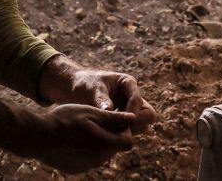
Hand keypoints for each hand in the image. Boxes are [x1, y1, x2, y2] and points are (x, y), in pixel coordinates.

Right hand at [0, 102, 136, 173]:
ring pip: (100, 154)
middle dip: (109, 135)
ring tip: (81, 129)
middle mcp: (98, 160)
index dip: (124, 130)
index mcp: (105, 145)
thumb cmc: (64, 120)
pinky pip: (86, 159)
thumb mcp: (90, 112)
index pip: (128, 141)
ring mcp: (85, 166)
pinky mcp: (74, 169)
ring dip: (96, 143)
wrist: (37, 136)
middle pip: (113, 148)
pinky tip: (71, 139)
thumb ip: (114, 118)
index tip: (113, 119)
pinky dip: (84, 150)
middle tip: (95, 121)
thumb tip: (134, 118)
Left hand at [39, 57, 158, 134]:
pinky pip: (131, 132)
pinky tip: (110, 139)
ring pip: (142, 125)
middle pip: (148, 114)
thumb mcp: (92, 88)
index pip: (137, 100)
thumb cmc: (84, 84)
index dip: (130, 113)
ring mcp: (129, 110)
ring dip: (130, 132)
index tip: (120, 124)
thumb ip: (102, 99)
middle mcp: (132, 97)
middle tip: (120, 132)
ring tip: (113, 136)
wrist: (74, 90)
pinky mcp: (123, 122)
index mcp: (128, 84)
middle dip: (136, 124)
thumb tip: (109, 110)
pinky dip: (123, 136)